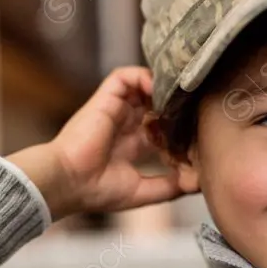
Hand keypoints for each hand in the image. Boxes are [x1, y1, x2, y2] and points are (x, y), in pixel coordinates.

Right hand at [10, 67, 199, 219]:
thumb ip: (169, 186)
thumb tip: (197, 183)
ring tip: (178, 101)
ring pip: (143, 87)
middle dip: (175, 110)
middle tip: (192, 118)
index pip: (160, 132)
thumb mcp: (142, 191)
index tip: (194, 144)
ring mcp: (114, 111)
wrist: (69, 181)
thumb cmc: (96, 190)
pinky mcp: (105, 98)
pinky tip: (158, 93)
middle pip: (155, 107)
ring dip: (162, 90)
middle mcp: (123, 126)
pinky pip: (125, 76)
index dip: (178, 134)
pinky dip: (144, 77)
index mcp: (130, 147)